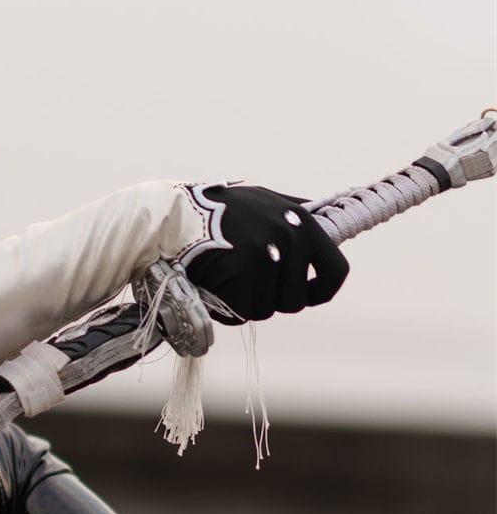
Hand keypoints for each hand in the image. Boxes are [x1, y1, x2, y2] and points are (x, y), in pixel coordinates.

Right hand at [182, 183, 349, 321]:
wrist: (177, 214)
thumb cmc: (220, 209)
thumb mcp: (267, 201)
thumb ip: (297, 218)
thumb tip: (326, 225)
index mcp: (303, 222)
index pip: (336, 271)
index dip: (321, 292)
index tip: (306, 295)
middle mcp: (290, 239)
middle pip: (295, 301)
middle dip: (272, 300)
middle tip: (248, 284)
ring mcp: (266, 258)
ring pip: (266, 309)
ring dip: (246, 303)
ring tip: (227, 280)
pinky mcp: (242, 275)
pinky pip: (242, 312)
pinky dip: (227, 308)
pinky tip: (215, 288)